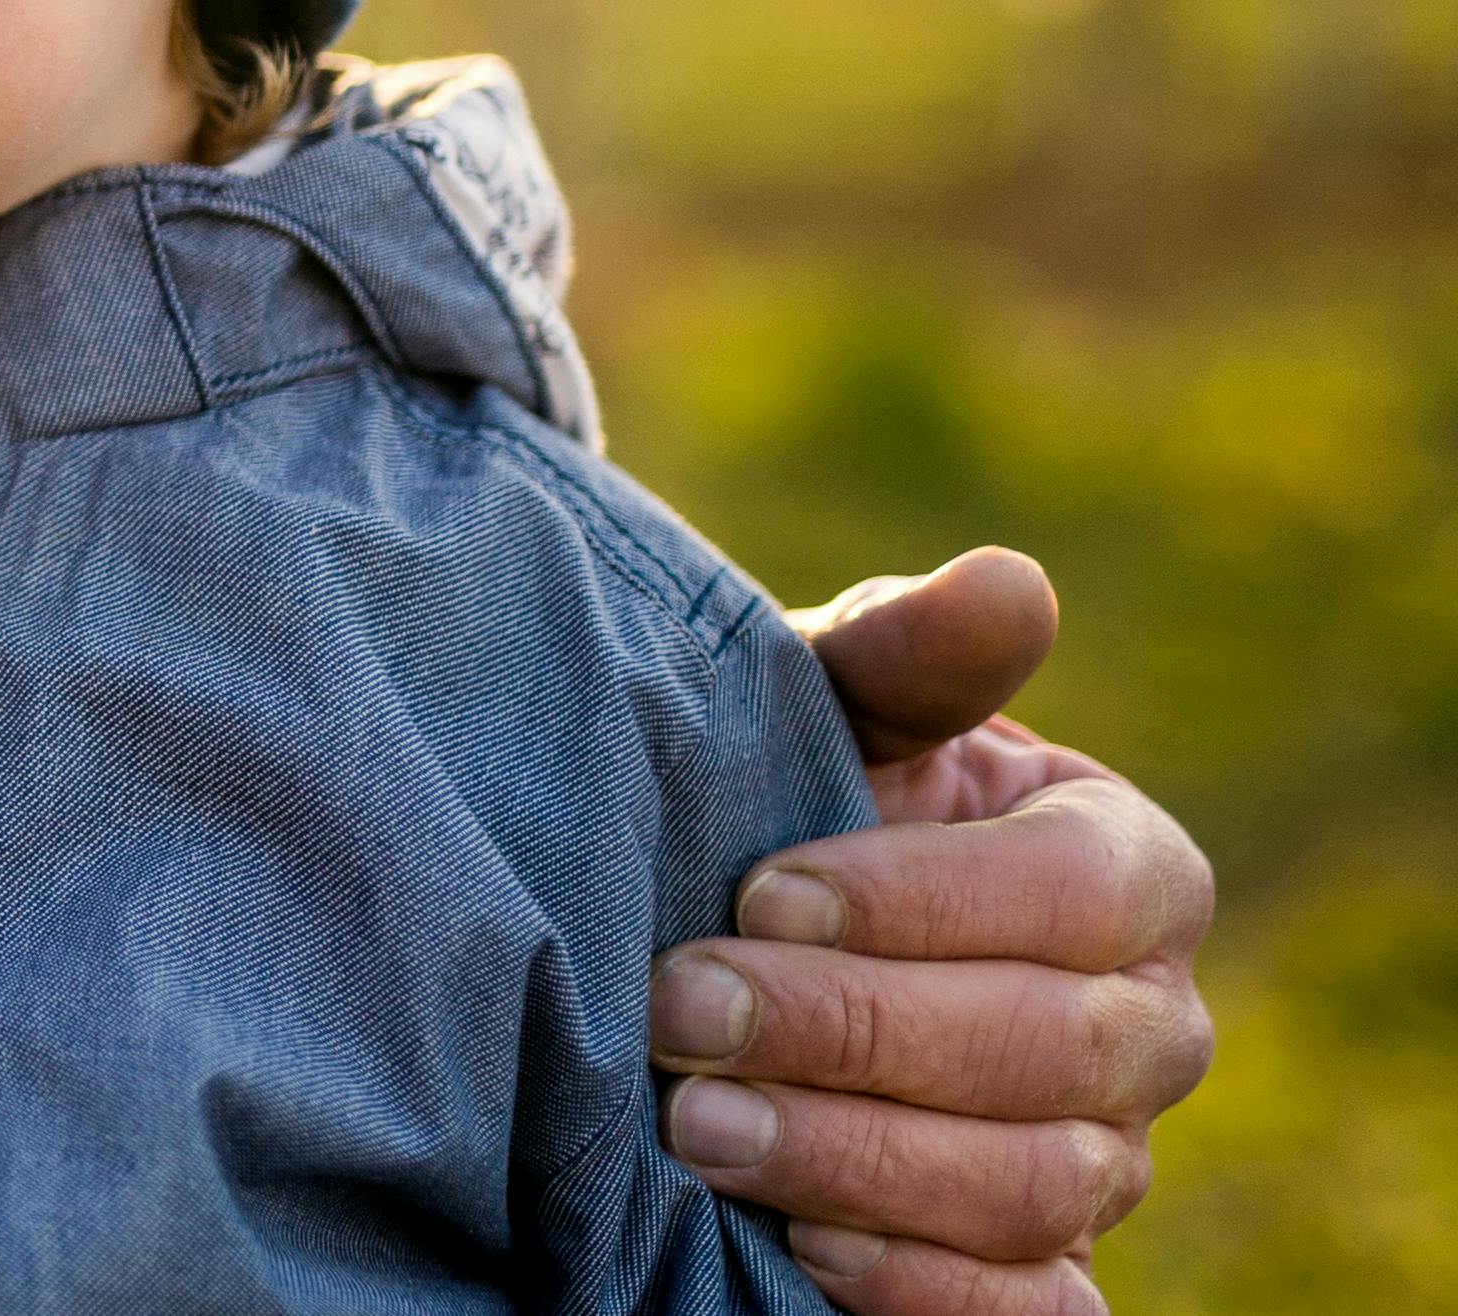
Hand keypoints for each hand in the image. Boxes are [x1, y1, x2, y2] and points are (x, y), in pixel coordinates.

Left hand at [654, 549, 1217, 1314]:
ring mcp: (1103, 1159)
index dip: (920, 898)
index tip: (756, 888)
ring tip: (694, 1124)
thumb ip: (905, 656)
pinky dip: (926, 1287)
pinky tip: (797, 1243)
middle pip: (1051, 1050)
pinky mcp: (1039, 1267)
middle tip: (682, 1011)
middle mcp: (1146, 1026)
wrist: (729, 932)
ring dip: (853, 1159)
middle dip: (852, 1031)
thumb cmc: (792, 800)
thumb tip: (1009, 585)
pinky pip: (1030, 1313)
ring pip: (1031, 1188)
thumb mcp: (823, 710)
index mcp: (1128, 869)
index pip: (1080, 894)